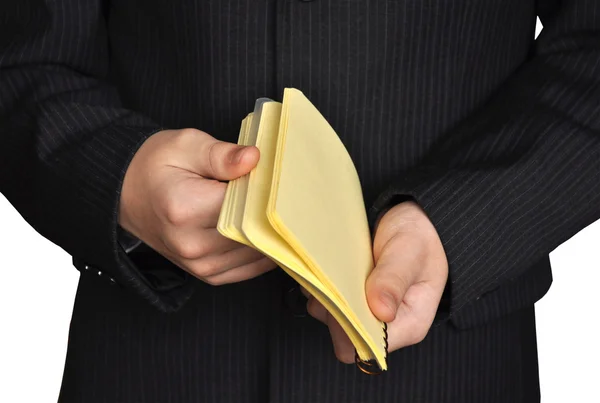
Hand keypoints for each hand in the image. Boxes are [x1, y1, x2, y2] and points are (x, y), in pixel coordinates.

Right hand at [119, 129, 276, 283]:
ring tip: (268, 209)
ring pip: (256, 254)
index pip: (246, 204)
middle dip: (269, 212)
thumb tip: (253, 158)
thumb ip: (222, 155)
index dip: (265, 190)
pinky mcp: (207, 274)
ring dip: (267, 234)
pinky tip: (265, 232)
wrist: (126, 193)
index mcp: (186, 209)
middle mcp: (192, 244)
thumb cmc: (155, 166)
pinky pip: (248, 270)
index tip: (273, 177)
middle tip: (276, 193)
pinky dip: (261, 252)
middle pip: (253, 232)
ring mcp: (199, 264)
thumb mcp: (186, 145)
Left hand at [305, 201, 447, 362]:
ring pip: (331, 318)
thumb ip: (394, 280)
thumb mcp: (409, 252)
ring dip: (325, 296)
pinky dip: (321, 285)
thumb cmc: (418, 236)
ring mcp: (365, 311)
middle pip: (346, 338)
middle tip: (336, 280)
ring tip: (333, 269)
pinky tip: (329, 267)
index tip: (343, 300)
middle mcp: (386, 325)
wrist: (412, 216)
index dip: (352, 328)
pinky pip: (324, 301)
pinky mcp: (350, 298)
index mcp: (409, 324)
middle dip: (334, 312)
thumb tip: (381, 311)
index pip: (371, 347)